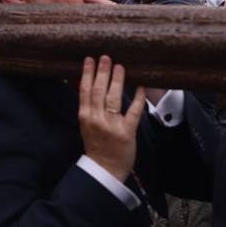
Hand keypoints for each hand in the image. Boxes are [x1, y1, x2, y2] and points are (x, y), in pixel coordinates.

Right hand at [77, 56, 145, 181]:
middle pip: (98, 90)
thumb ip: (88, 106)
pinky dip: (138, 98)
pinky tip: (141, 87)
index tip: (89, 59)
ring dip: (117, 80)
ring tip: (120, 66)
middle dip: (102, 72)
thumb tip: (87, 84)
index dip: (87, 73)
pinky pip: (133, 112)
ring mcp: (112, 125)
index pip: (84, 90)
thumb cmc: (96, 145)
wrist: (104, 169)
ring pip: (113, 98)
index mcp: (85, 116)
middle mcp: (96, 118)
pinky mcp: (127, 132)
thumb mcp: (85, 124)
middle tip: (106, 57)